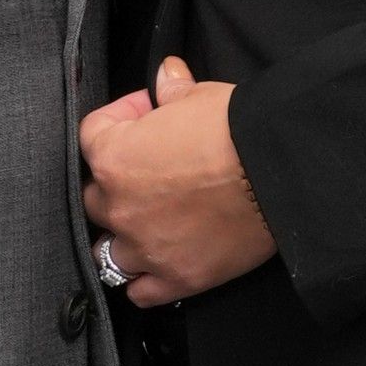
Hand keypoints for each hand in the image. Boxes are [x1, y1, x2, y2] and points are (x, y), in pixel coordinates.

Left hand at [80, 56, 275, 307]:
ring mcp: (145, 248)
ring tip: (147, 221)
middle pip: (95, 197)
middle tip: (148, 169)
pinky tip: (155, 262)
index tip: (146, 112)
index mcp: (114, 157)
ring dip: (123, 235)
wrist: (274, 174)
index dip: (120, 118)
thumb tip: (166, 74)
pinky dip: (142, 279)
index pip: (91, 134)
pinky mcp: (176, 279)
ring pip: (108, 250)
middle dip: (116, 181)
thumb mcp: (198, 96)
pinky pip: (140, 291)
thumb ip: (171, 89)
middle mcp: (119, 207)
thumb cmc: (232, 130)